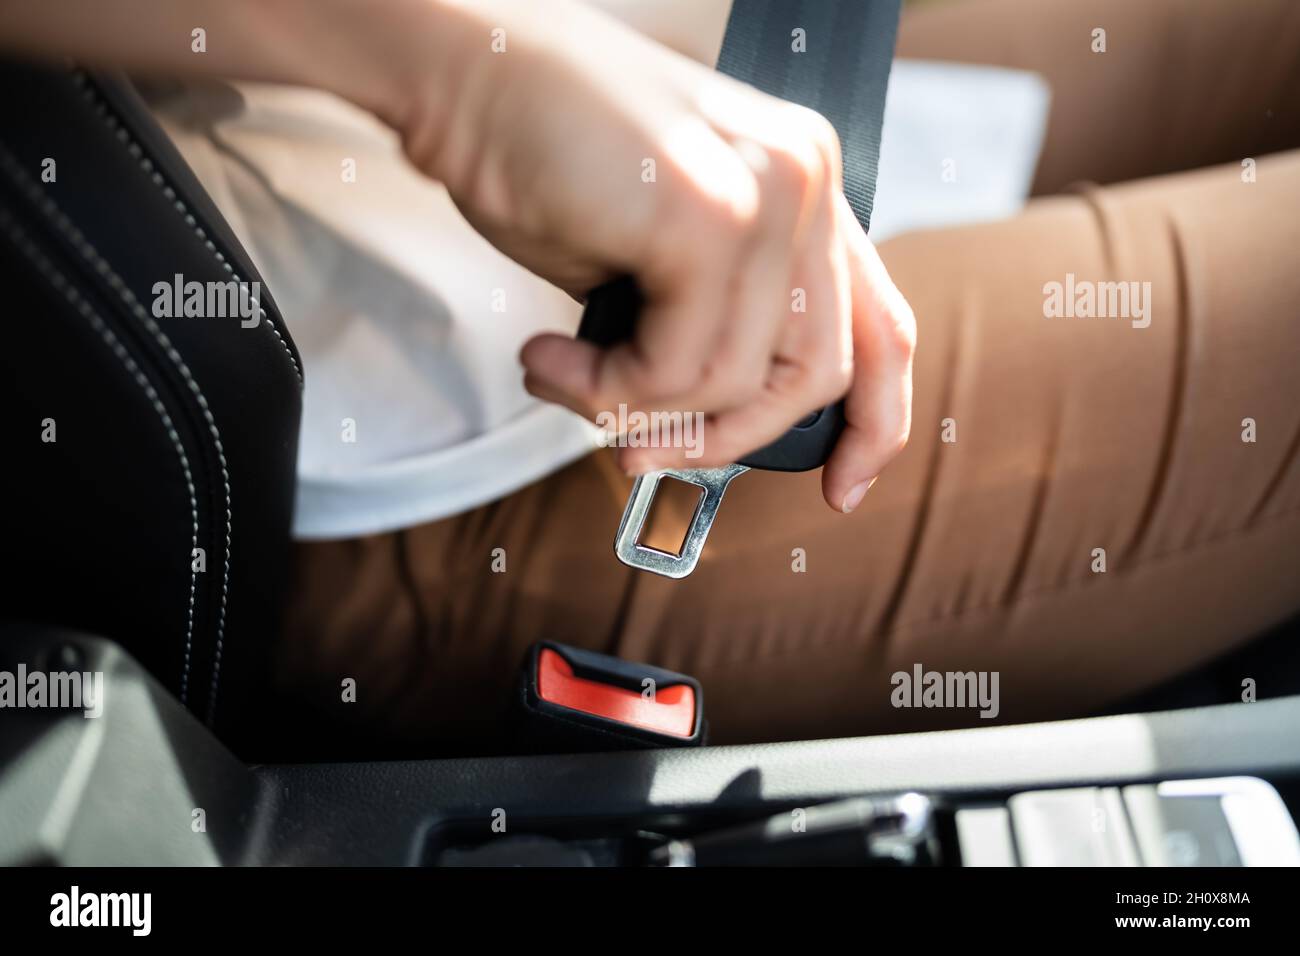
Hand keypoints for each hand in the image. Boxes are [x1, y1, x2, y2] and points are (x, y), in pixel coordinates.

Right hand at [393, 0, 916, 511]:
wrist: (465, 72)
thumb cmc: (546, 159)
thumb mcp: (658, 255)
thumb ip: (712, 324)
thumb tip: (713, 426)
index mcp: (806, 189)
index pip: (881, 327)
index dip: (872, 424)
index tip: (841, 488)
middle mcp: (805, 181)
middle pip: (816, 375)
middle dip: (724, 437)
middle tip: (640, 449)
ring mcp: (767, 192)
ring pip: (737, 382)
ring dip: (635, 407)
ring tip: (564, 374)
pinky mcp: (710, 214)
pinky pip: (679, 366)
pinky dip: (607, 387)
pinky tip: (551, 356)